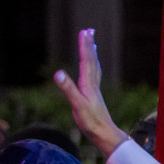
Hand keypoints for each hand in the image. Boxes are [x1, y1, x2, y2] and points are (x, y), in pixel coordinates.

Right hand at [53, 28, 127, 157]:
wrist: (105, 134)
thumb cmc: (91, 121)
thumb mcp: (77, 105)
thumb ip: (68, 89)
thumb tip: (58, 73)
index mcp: (88, 84)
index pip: (86, 61)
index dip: (84, 46)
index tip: (83, 32)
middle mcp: (93, 84)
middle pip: (92, 60)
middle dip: (89, 45)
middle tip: (89, 30)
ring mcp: (94, 89)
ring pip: (94, 67)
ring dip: (92, 54)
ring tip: (92, 43)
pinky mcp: (94, 95)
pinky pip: (93, 75)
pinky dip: (92, 67)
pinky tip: (91, 68)